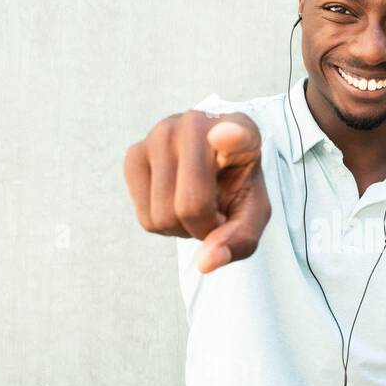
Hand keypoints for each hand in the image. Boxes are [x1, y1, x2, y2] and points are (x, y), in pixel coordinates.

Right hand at [123, 109, 271, 272]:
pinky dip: (162, 225)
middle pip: (191, 206)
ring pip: (162, 216)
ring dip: (182, 229)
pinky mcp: (133, 154)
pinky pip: (145, 218)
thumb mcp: (252, 213)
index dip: (232, 137)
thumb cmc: (236, 186)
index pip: (237, 133)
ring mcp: (159, 134)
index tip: (228, 134)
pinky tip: (174, 201)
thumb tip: (205, 263)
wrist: (211, 166)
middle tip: (216, 212)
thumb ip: (240, 239)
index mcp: (242, 131)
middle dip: (205, 228)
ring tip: (196, 204)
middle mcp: (195, 123)